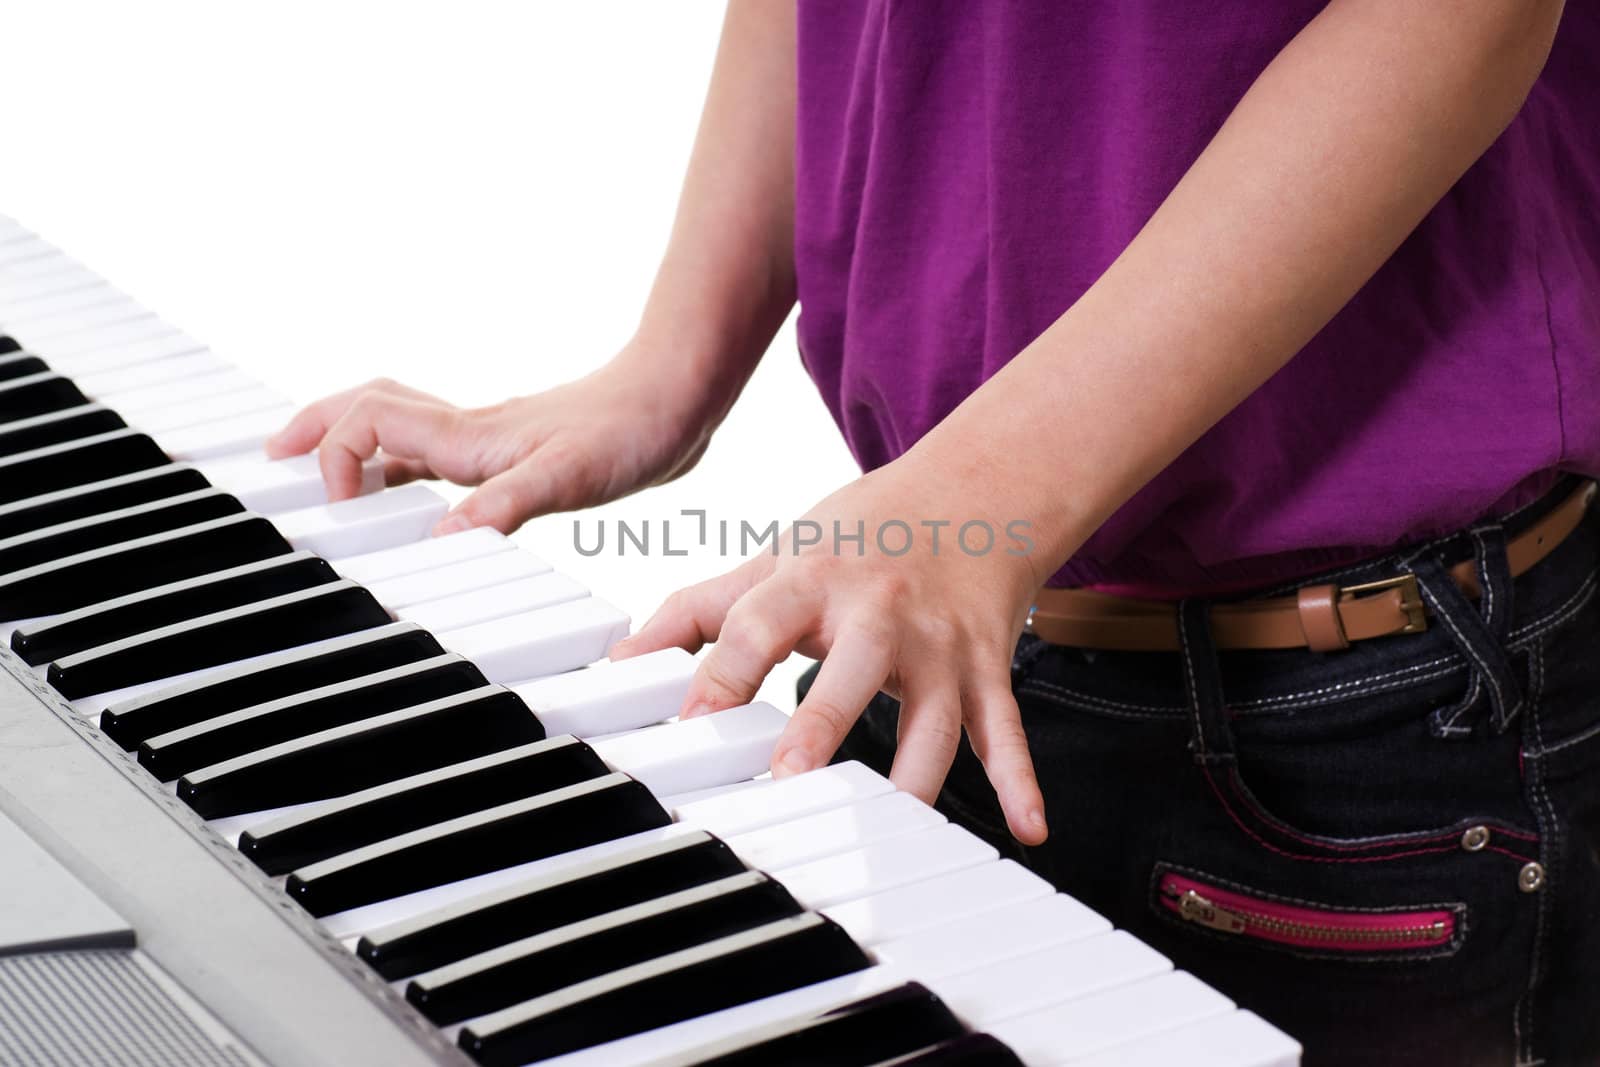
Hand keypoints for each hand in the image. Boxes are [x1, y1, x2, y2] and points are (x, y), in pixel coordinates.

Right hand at [265, 346, 715, 533]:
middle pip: (365, 409)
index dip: (334, 458)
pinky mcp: (514, 449)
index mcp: (469, 436)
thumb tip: (439, 540)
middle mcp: (468, 431)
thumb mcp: (568, 478)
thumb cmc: (630, 430)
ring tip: (320, 477)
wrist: (678, 398)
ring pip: (396, 426)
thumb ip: (501, 506)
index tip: (334, 510)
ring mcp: (489, 437)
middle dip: (312, 428)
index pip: (367, 427)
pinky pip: (437, 450)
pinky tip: (410, 496)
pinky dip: (403, 465)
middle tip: (272, 456)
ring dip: (350, 443)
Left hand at [612, 453, 1049, 844]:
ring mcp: (939, 647)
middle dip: (822, 725)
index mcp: (814, 581)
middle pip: (850, 672)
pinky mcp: (985, 670)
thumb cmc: (861, 535)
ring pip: (933, 719)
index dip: (721, 675)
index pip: (758, 627)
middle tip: (791, 780)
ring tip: (892, 833)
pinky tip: (1030, 828)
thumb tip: (622, 660)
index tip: (690, 725)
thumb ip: (699, 610)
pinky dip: (1020, 779)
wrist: (972, 495)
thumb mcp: (776, 557)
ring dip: (915, 778)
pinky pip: (1004, 730)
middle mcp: (880, 614)